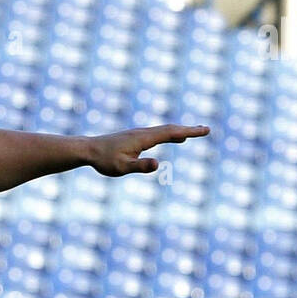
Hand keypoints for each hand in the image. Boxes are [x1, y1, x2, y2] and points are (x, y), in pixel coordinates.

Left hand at [86, 123, 208, 176]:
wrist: (89, 149)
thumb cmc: (105, 161)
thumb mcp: (122, 168)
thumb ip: (140, 166)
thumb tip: (158, 165)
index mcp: (144, 138)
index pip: (171, 133)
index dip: (189, 132)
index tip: (204, 131)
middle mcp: (144, 132)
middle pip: (171, 129)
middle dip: (189, 130)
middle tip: (206, 130)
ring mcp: (140, 134)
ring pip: (165, 130)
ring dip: (181, 131)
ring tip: (194, 133)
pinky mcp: (136, 137)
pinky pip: (158, 133)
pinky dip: (171, 133)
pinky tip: (174, 137)